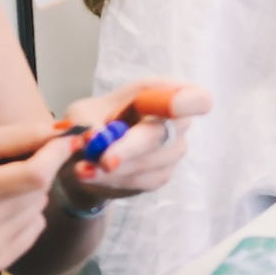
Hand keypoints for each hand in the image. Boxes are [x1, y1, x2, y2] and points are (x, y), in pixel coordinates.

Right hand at [0, 120, 80, 272]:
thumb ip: (20, 136)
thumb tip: (66, 132)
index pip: (36, 175)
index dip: (57, 155)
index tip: (65, 141)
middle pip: (39, 191)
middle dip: (38, 171)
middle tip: (11, 166)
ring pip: (40, 209)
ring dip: (30, 195)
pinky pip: (34, 230)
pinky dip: (25, 216)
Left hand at [57, 81, 213, 203]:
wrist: (87, 155)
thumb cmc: (91, 122)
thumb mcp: (80, 115)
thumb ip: (86, 123)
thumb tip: (96, 138)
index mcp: (162, 94)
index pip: (195, 99)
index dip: (188, 104)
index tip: (172, 108)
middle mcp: (176, 122)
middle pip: (163, 135)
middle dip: (130, 149)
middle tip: (103, 160)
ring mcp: (173, 150)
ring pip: (150, 162)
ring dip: (115, 168)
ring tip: (83, 169)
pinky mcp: (162, 174)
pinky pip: (143, 181)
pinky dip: (115, 180)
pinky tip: (96, 175)